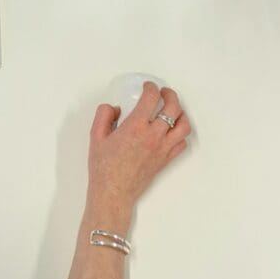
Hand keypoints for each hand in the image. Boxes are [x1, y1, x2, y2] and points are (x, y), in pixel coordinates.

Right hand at [84, 82, 191, 227]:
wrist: (113, 192)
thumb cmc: (103, 166)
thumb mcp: (96, 136)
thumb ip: (104, 115)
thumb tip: (114, 108)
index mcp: (135, 127)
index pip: (151, 98)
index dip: (151, 88)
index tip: (148, 86)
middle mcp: (153, 136)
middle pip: (173, 108)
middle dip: (170, 95)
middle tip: (164, 92)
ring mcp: (162, 149)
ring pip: (183, 126)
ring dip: (181, 113)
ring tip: (173, 109)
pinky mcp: (166, 160)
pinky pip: (182, 144)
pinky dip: (180, 134)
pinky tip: (172, 131)